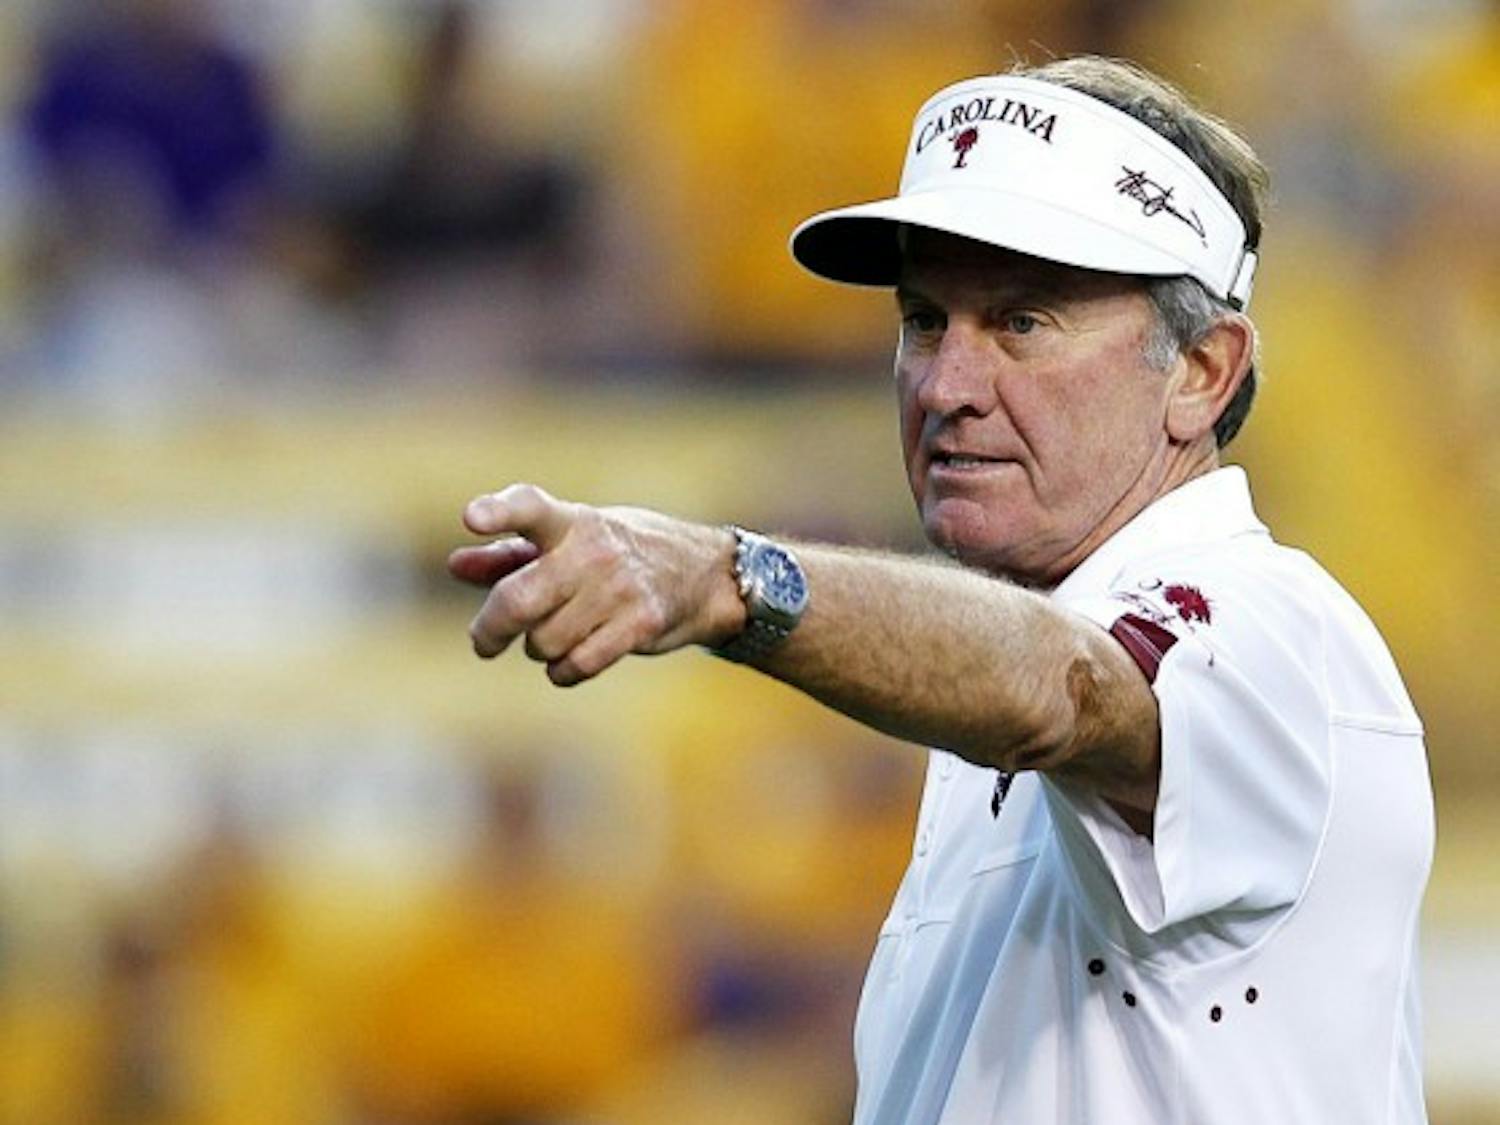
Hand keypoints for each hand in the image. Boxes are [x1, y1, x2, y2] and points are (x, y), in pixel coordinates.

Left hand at [448, 484, 743, 685]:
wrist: (702, 574)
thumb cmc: (617, 556)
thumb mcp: (567, 543)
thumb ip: (509, 555)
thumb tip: (455, 566)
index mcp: (570, 522)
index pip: (529, 507)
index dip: (499, 512)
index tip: (470, 518)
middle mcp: (592, 550)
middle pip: (518, 600)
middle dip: (489, 631)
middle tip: (484, 642)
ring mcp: (619, 588)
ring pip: (543, 641)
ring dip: (538, 649)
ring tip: (552, 638)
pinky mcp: (640, 624)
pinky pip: (577, 664)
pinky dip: (563, 671)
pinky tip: (567, 663)